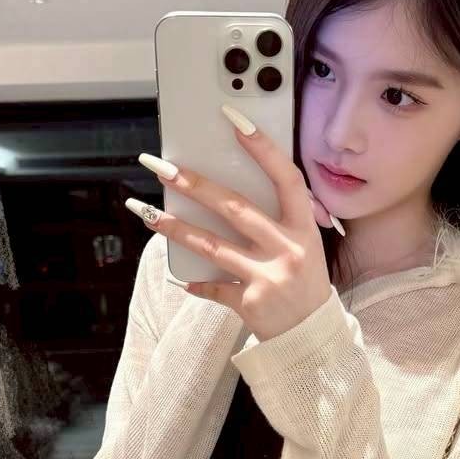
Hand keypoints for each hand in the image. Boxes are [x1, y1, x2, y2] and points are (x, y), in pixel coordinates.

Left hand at [130, 111, 333, 341]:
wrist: (312, 336)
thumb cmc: (304, 284)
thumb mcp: (303, 248)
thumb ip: (277, 222)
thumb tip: (226, 194)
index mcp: (304, 229)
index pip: (287, 179)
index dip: (263, 149)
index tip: (235, 121)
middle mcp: (288, 250)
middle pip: (236, 208)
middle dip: (196, 185)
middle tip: (164, 168)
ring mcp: (269, 277)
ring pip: (213, 246)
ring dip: (176, 228)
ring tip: (147, 213)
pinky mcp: (251, 303)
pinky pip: (213, 288)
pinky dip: (196, 283)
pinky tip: (180, 277)